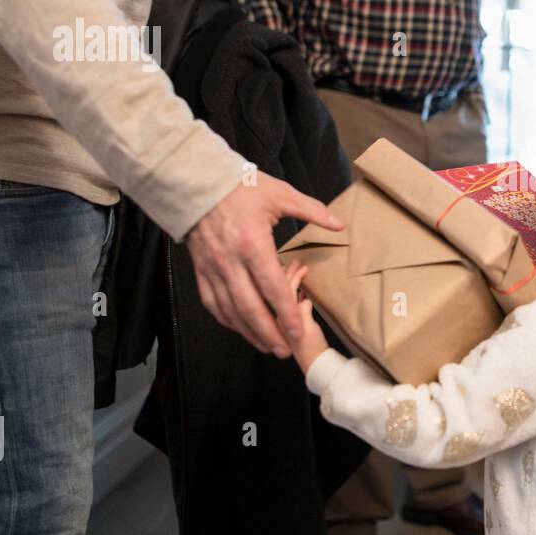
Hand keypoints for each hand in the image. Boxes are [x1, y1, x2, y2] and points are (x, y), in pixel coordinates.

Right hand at [185, 173, 342, 358]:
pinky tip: (240, 328)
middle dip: (268, 333)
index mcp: (252, 244)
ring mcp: (212, 268)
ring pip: (230, 310)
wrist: (196, 183)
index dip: (286, 314)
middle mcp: (230, 261)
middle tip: (285, 351)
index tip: (297, 333)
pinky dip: (227, 319)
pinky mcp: (200, 271)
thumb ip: (311, 211)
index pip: (272, 288)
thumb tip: (339, 225)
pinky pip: (212, 303)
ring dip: (248, 332)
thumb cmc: (241, 187)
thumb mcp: (279, 194)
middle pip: (249, 308)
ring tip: (267, 346)